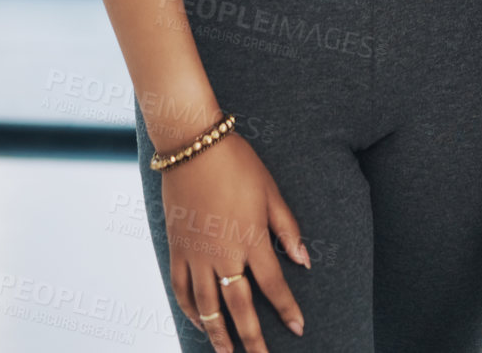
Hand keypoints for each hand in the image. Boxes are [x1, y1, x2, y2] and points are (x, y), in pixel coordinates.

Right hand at [162, 131, 308, 349]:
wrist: (193, 146)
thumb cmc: (238, 163)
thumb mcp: (270, 190)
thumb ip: (287, 227)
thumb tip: (304, 260)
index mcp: (251, 239)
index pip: (273, 285)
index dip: (287, 309)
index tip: (298, 329)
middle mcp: (223, 254)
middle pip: (239, 307)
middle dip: (252, 338)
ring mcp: (196, 255)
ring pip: (207, 308)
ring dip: (219, 334)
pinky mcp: (176, 249)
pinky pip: (181, 290)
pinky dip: (190, 312)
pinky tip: (200, 323)